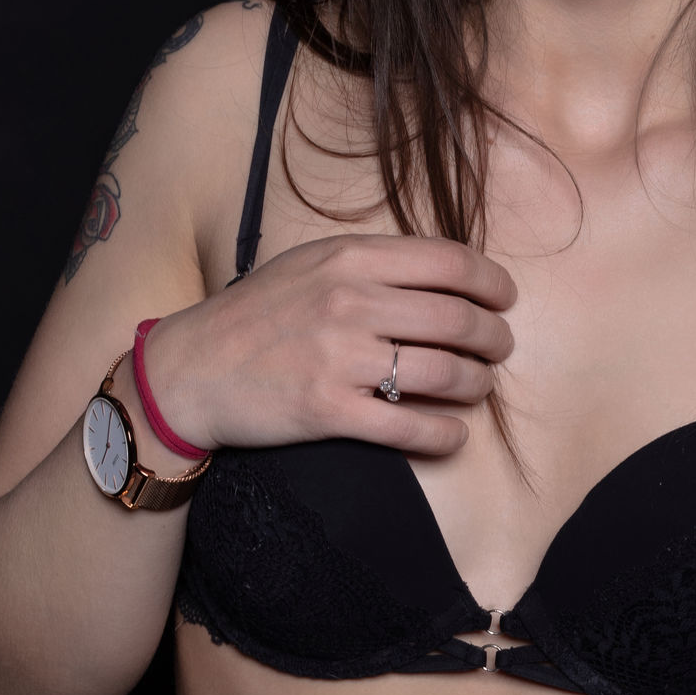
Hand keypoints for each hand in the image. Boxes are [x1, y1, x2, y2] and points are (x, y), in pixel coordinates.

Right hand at [135, 234, 516, 458]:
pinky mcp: (330, 411)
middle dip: (494, 338)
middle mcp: (349, 302)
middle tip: (498, 349)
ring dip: (478, 385)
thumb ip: (371, 263)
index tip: (504, 300)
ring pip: (446, 373)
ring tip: (478, 388)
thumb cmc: (255, 315)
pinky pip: (412, 426)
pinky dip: (446, 435)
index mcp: (350, 258)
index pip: (451, 263)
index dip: (492, 284)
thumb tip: (443, 275)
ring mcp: (340, 358)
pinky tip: (453, 436)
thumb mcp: (310, 264)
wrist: (191, 370)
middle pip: (458, 320)